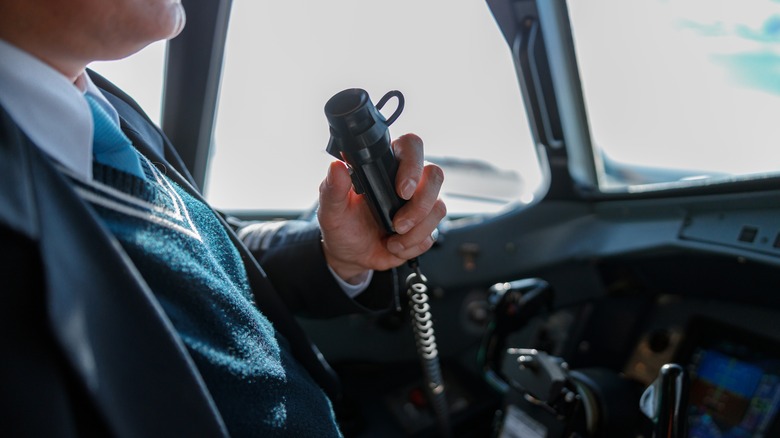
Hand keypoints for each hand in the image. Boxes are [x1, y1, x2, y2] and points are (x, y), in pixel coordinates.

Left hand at [317, 133, 445, 282]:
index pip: (411, 146)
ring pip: (438, 207)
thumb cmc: (342, 226)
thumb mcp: (331, 209)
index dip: (413, 164)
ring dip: (416, 230)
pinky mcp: (425, 226)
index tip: (402, 190)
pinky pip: (432, 233)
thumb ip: (333, 187)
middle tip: (398, 222)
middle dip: (421, 203)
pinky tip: (395, 245)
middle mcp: (407, 181)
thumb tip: (337, 166)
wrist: (350, 256)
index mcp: (385, 166)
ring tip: (393, 238)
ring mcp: (419, 204)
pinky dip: (413, 244)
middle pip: (435, 175)